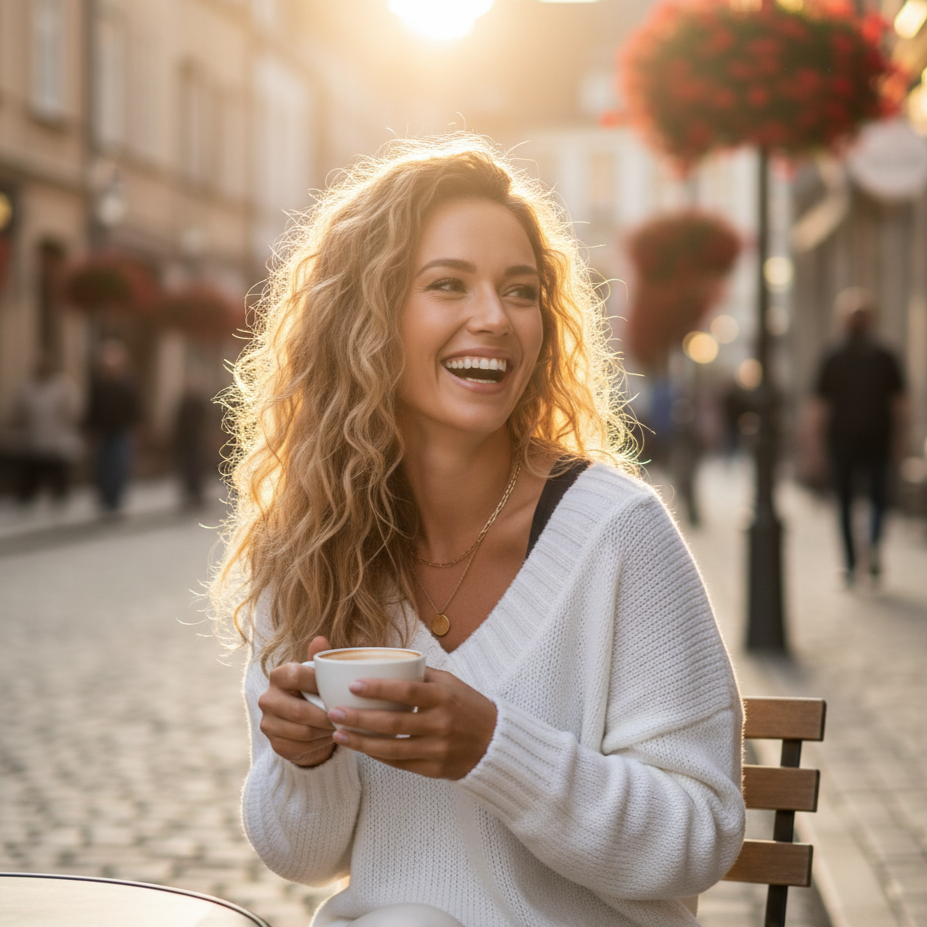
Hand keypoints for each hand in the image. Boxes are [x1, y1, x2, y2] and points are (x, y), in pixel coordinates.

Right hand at [258, 636, 336, 767]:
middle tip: (346, 716)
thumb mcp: (318, 675)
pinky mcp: (275, 745)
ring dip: (325, 731)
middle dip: (326, 715)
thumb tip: (320, 639)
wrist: (303, 723)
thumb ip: (320, 659)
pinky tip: (331, 737)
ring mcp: (268, 723)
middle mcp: (267, 699)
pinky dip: (320, 743)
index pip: (295, 676)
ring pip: (302, 731)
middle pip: (299, 711)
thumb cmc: (314, 692)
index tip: (338, 688)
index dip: (317, 683)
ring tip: (342, 726)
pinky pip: (301, 747)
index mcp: (278, 676)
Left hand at [326, 667, 496, 779]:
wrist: (496, 743)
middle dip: (359, 718)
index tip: (353, 685)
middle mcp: (440, 724)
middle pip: (392, 723)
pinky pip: (399, 764)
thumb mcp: (451, 683)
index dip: (378, 689)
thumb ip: (421, 674)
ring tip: (338, 734)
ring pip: (391, 748)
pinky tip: (360, 748)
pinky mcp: (434, 770)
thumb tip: (388, 661)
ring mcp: (437, 750)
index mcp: (443, 698)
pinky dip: (378, 756)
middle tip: (334, 712)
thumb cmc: (468, 706)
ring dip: (361, 742)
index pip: (406, 692)